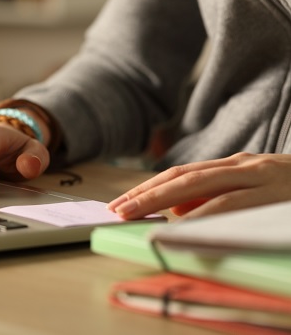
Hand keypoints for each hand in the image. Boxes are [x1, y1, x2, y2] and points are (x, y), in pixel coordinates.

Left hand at [107, 152, 290, 218]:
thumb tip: (179, 213)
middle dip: (146, 194)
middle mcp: (245, 166)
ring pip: (202, 186)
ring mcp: (261, 176)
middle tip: (117, 210)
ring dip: (162, 201)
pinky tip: (182, 226)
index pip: (183, 175)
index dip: (150, 187)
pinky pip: (232, 204)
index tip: (122, 203)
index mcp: (237, 166)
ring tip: (136, 215)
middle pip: (184, 177)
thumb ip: (220, 198)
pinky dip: (203, 215)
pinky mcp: (275, 191)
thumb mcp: (255, 191)